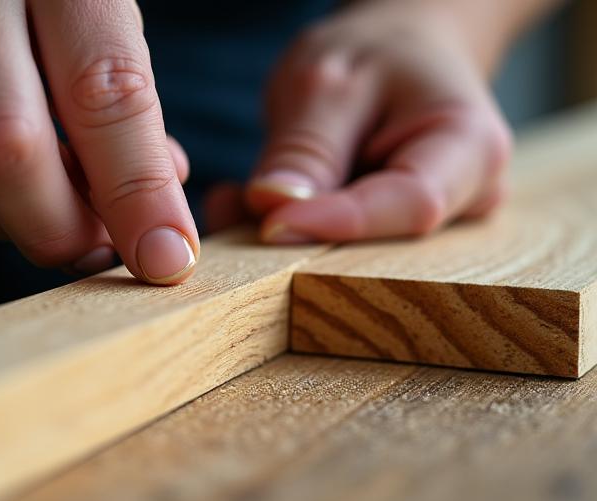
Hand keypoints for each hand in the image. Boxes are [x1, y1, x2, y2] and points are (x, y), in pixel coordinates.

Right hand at [0, 0, 197, 283]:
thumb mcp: (96, 11)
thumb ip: (122, 103)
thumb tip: (152, 217)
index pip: (103, 96)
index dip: (139, 194)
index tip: (165, 258)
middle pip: (4, 151)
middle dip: (60, 229)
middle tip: (93, 246)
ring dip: (1, 224)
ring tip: (38, 201)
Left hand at [244, 1, 511, 242]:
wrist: (403, 51)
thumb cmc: (378, 52)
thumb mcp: (331, 78)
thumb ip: (306, 145)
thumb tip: (272, 207)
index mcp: (471, 147)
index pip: (412, 204)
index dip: (339, 221)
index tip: (270, 223)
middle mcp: (466, 198)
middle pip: (383, 239)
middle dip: (303, 234)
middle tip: (230, 213)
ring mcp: (436, 222)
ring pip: (353, 248)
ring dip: (287, 230)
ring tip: (230, 203)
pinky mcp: (394, 230)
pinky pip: (339, 243)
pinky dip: (289, 225)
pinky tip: (248, 204)